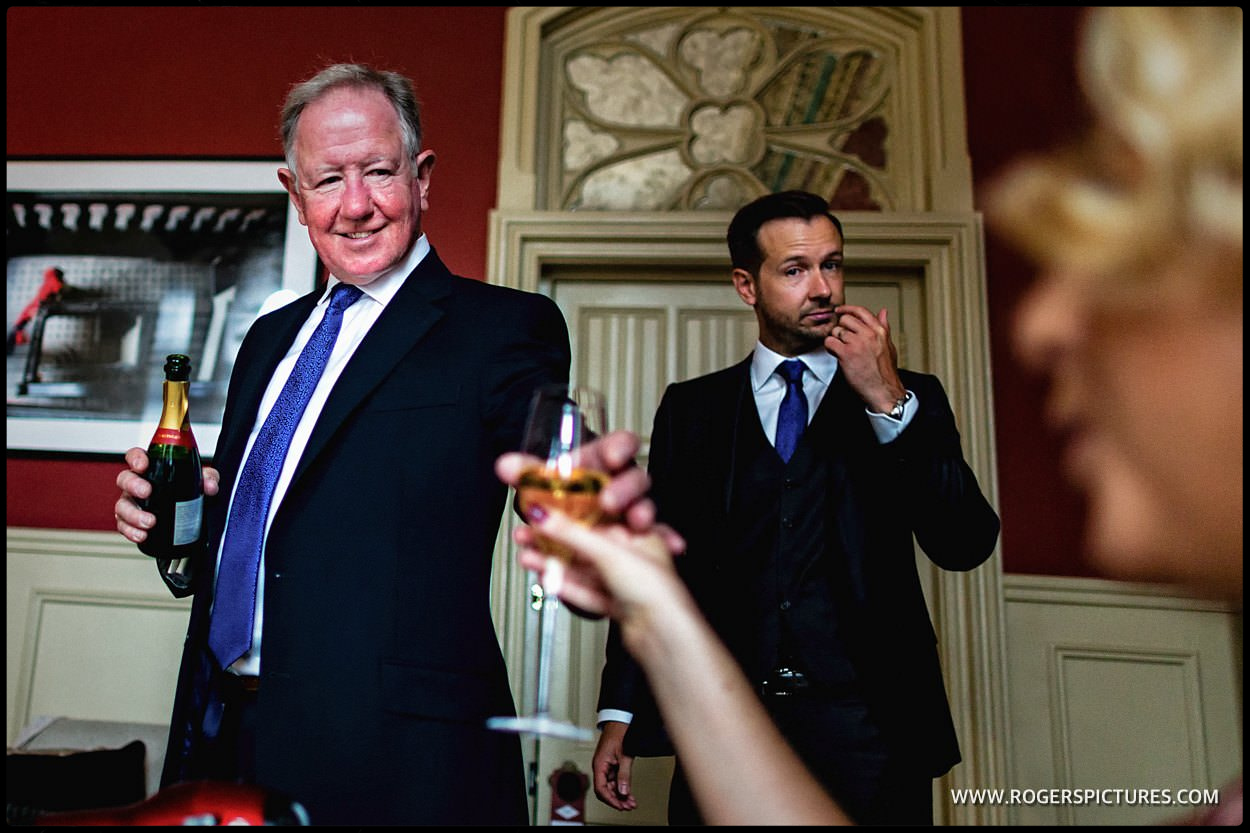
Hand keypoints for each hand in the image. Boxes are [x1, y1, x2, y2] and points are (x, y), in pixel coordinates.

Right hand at [114, 446, 219, 543]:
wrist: (191, 520)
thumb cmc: (189, 493)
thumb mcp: (202, 482)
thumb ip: (208, 478)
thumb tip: (210, 486)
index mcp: (153, 470)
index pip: (137, 456)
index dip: (136, 458)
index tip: (143, 465)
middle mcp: (138, 484)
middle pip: (125, 479)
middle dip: (133, 485)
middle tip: (147, 492)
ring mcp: (133, 503)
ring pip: (122, 505)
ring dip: (133, 514)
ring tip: (150, 522)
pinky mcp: (131, 522)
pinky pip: (123, 526)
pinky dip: (131, 531)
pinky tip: (142, 534)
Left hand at [495, 429, 685, 554]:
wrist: (574, 525)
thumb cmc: (568, 497)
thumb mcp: (548, 485)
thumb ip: (528, 474)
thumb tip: (504, 465)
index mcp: (602, 464)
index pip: (620, 444)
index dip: (620, 446)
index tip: (612, 456)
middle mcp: (622, 483)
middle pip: (635, 477)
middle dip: (626, 488)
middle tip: (609, 502)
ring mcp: (634, 508)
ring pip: (648, 505)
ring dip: (644, 513)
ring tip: (638, 524)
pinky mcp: (643, 532)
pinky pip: (661, 533)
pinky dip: (667, 538)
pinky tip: (673, 545)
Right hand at [516, 508, 684, 632]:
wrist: (664, 636)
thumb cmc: (657, 590)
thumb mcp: (608, 552)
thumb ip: (572, 533)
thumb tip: (544, 515)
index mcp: (638, 532)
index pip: (598, 514)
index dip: (570, 510)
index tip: (545, 507)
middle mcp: (632, 555)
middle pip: (585, 543)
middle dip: (554, 539)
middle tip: (527, 534)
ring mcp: (623, 581)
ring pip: (582, 569)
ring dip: (553, 562)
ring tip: (527, 556)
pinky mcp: (615, 605)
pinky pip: (584, 591)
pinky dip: (564, 585)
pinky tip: (546, 579)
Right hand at [592, 721, 636, 810]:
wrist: (619, 720)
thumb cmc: (619, 733)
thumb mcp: (625, 756)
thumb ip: (624, 775)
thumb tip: (623, 791)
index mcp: (599, 764)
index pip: (601, 788)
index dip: (610, 799)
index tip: (620, 805)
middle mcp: (600, 767)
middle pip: (605, 790)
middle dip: (616, 799)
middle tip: (628, 806)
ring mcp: (605, 766)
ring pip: (610, 786)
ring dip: (620, 795)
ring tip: (631, 802)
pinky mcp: (611, 764)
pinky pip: (614, 779)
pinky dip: (621, 787)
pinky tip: (629, 793)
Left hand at [826, 304, 905, 411]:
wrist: (883, 390)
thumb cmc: (885, 372)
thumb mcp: (889, 345)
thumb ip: (884, 327)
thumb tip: (883, 313)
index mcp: (879, 331)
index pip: (861, 311)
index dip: (848, 309)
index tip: (841, 310)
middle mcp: (868, 334)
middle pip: (845, 319)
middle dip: (841, 328)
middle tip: (842, 338)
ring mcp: (857, 343)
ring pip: (836, 331)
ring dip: (835, 339)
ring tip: (841, 349)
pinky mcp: (846, 353)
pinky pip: (830, 342)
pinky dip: (829, 347)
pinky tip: (836, 353)